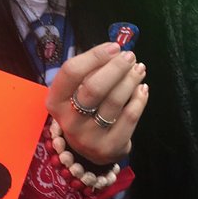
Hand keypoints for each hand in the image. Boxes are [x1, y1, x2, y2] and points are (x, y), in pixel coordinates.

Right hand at [45, 42, 147, 165]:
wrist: (88, 151)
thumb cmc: (82, 111)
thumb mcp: (76, 93)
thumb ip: (90, 72)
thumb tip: (115, 51)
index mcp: (55, 102)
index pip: (71, 72)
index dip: (94, 56)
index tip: (114, 47)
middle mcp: (69, 121)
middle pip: (93, 88)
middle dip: (116, 68)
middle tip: (130, 56)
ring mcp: (89, 137)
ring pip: (114, 102)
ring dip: (130, 81)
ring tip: (139, 69)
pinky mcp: (109, 147)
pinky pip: (129, 117)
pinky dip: (139, 99)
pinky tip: (142, 89)